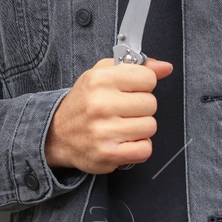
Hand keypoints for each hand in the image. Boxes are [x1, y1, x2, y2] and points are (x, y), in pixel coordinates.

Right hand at [45, 56, 173, 172]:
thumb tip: (165, 67)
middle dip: (141, 108)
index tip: (130, 91)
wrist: (56, 134)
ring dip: (140, 129)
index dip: (143, 85)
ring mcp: (104, 131)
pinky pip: (145, 150)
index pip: (148, 78)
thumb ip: (134, 67)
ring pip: (150, 127)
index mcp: (99, 80)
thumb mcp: (101, 75)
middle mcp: (100, 104)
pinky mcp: (108, 154)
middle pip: (151, 104)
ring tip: (121, 127)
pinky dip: (138, 148)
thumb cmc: (83, 104)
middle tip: (123, 111)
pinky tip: (124, 142)